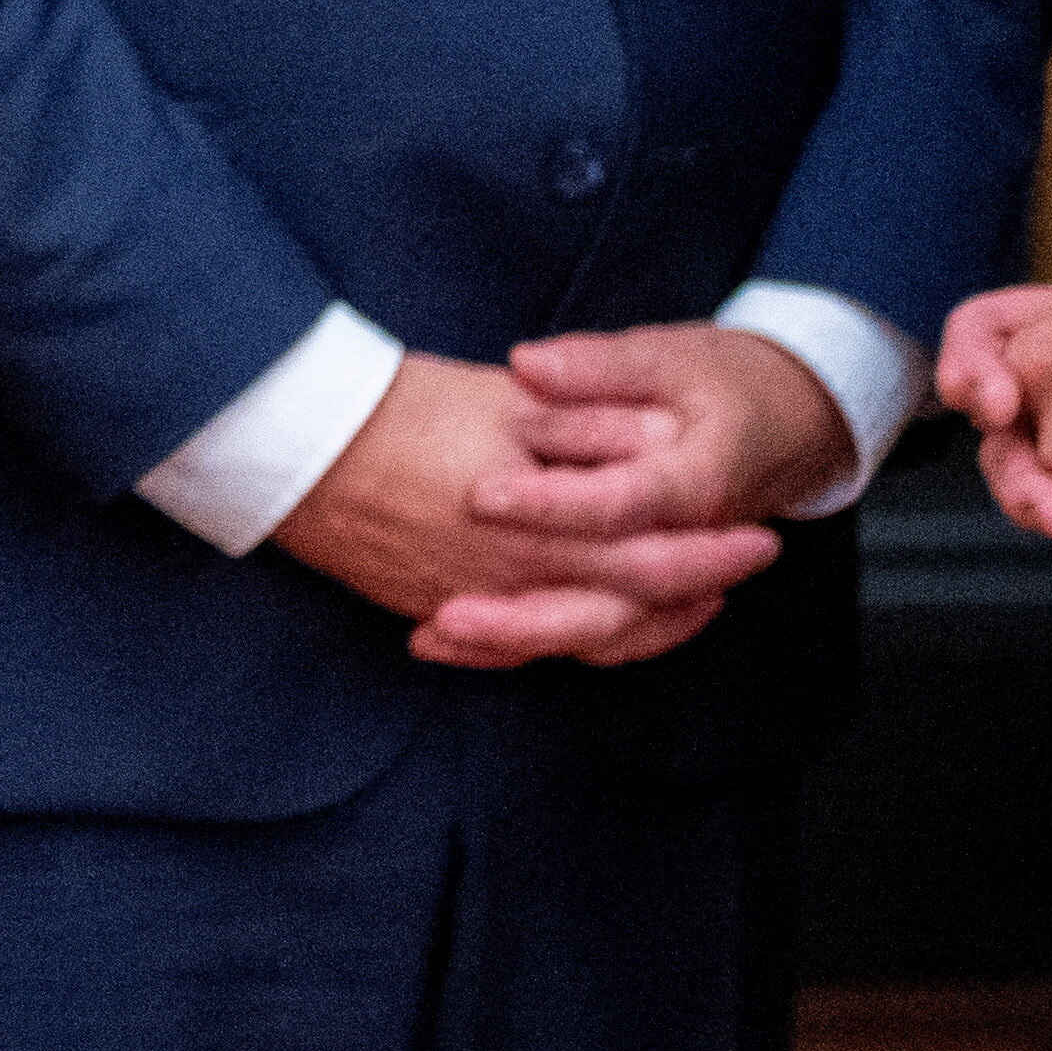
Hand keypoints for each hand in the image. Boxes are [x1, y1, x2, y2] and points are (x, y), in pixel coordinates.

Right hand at [261, 356, 786, 667]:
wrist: (295, 444)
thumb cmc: (397, 410)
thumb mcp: (507, 402)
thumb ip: (584, 428)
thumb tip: (652, 441)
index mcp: (541, 523)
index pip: (651, 553)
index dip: (711, 550)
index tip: (757, 536)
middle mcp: (514, 579)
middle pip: (626, 606)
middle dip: (693, 591)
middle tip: (741, 575)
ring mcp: (472, 604)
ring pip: (573, 636)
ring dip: (636, 625)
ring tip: (681, 609)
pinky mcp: (433, 610)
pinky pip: (509, 648)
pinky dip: (554, 643)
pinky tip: (580, 633)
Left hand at [434, 321, 847, 663]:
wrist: (794, 422)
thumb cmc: (725, 382)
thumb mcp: (669, 357)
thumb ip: (598, 366)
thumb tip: (527, 364)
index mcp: (698, 480)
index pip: (619, 504)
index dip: (549, 503)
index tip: (477, 494)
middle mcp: (689, 546)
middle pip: (608, 599)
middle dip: (521, 612)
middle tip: (444, 610)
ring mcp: (673, 579)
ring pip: (597, 632)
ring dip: (517, 641)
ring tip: (435, 631)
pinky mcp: (647, 590)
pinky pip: (594, 635)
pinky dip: (529, 645)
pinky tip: (455, 642)